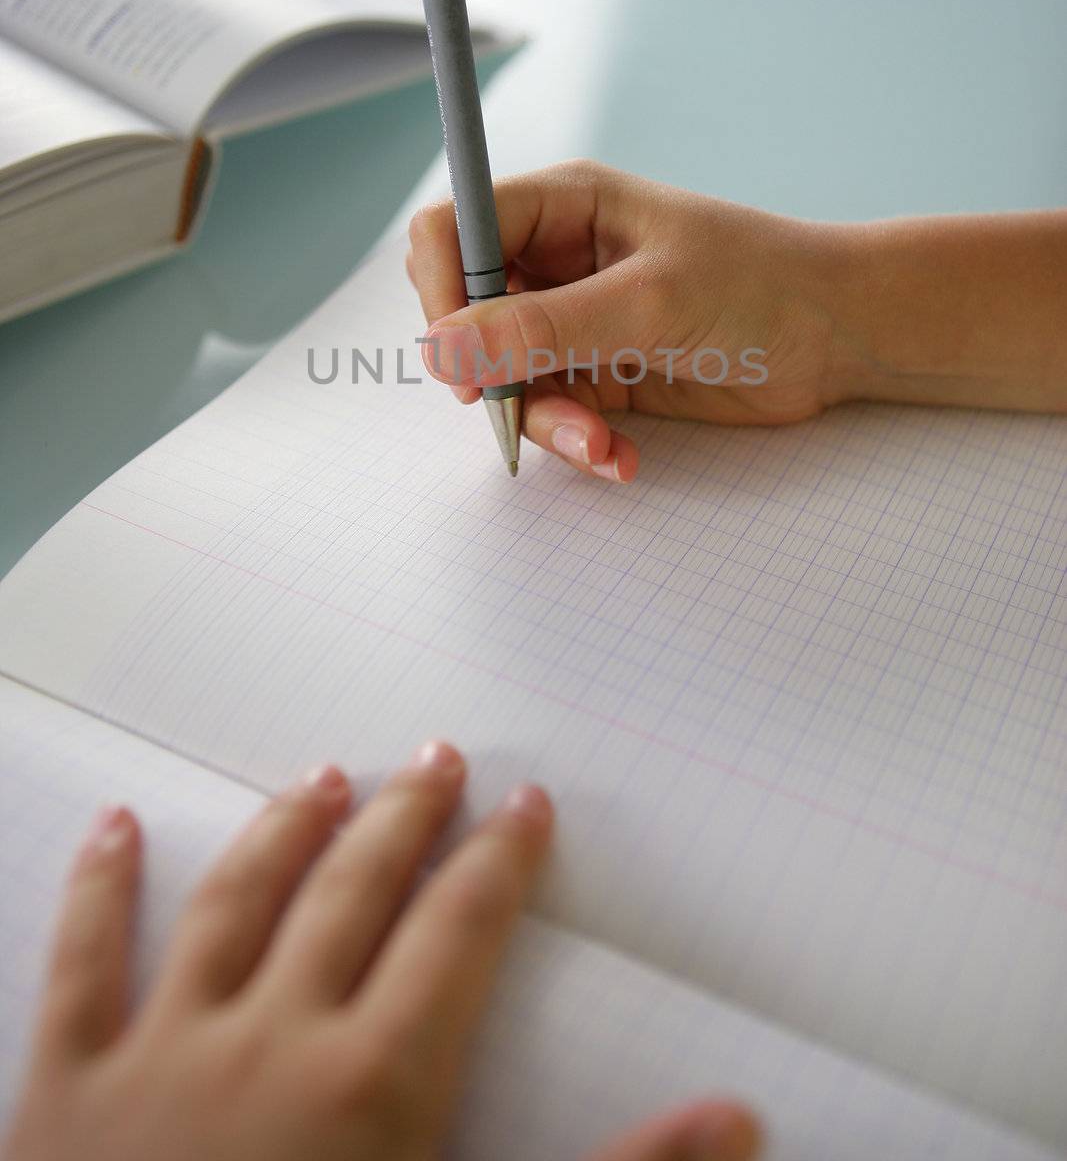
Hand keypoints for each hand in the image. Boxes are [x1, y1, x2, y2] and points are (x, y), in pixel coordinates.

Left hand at [3, 746, 760, 1160]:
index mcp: (374, 1082)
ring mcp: (163, 1054)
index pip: (458, 935)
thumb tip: (736, 1120)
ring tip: (322, 777)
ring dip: (283, 830)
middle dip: (403, 818)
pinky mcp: (65, 1088)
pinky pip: (82, 965)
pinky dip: (100, 888)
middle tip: (436, 756)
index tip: (525, 804)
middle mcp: (271, 1040)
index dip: (499, 862)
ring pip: (232, 905)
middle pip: (351, 894)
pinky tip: (117, 825)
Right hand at [408, 160, 848, 481]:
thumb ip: (542, 328)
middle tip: (520, 410)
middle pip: (467, 313)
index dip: (440, 290)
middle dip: (491, 372)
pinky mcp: (598, 373)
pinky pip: (552, 413)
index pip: (453, 230)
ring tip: (600, 445)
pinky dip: (576, 442)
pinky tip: (619, 457)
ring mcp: (575, 319)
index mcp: (562, 205)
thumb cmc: (760, 285)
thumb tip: (443, 348)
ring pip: (505, 377)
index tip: (458, 359)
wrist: (838, 339)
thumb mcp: (647, 303)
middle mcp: (556, 258)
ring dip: (544, 422)